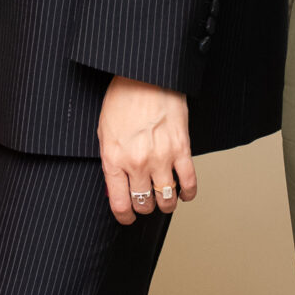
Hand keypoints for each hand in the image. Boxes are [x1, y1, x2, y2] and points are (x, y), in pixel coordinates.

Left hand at [98, 78, 196, 225]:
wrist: (145, 76)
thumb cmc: (122, 100)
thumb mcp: (105, 133)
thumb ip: (111, 162)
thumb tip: (118, 186)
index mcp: (114, 160)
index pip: (120, 204)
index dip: (125, 217)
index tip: (128, 217)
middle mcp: (137, 163)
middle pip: (144, 204)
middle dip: (145, 208)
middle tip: (146, 203)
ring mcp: (161, 157)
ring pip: (167, 198)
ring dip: (166, 204)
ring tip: (165, 200)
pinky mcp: (181, 148)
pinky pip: (189, 182)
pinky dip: (188, 193)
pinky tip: (184, 193)